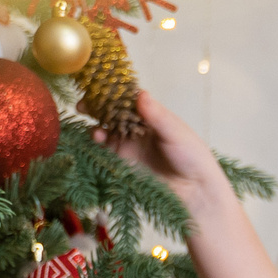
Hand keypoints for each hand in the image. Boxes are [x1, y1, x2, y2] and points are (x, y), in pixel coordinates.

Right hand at [95, 91, 236, 219]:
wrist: (194, 190)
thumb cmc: (192, 157)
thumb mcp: (176, 133)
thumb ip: (157, 116)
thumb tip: (140, 94)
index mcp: (150, 114)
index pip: (127, 98)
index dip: (111, 91)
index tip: (97, 86)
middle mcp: (136, 126)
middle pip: (111, 112)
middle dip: (96, 106)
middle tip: (83, 104)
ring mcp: (128, 144)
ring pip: (105, 130)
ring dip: (96, 126)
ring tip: (95, 129)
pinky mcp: (123, 161)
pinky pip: (105, 149)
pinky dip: (97, 142)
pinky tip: (96, 138)